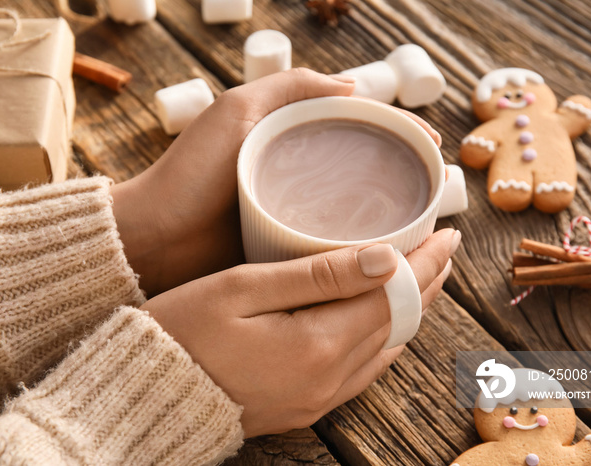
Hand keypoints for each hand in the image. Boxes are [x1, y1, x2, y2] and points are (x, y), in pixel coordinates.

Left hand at [112, 68, 441, 295]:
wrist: (154, 241)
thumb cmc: (189, 174)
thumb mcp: (236, 112)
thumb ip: (288, 87)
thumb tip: (355, 86)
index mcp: (289, 139)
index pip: (357, 130)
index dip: (398, 136)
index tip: (432, 148)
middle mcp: (297, 175)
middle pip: (362, 171)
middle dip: (403, 177)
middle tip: (436, 192)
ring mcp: (294, 215)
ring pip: (354, 211)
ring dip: (390, 216)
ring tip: (425, 226)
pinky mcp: (288, 251)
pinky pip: (333, 246)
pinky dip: (362, 248)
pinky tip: (386, 256)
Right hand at [142, 228, 458, 437]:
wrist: (143, 396)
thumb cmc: (181, 332)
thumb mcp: (241, 289)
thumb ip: (316, 274)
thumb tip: (385, 257)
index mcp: (317, 345)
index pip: (393, 295)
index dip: (425, 261)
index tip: (446, 231)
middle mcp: (329, 379)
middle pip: (399, 323)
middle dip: (427, 282)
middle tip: (444, 246)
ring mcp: (319, 398)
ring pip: (387, 347)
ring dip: (409, 309)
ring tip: (423, 275)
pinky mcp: (306, 406)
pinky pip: (364, 369)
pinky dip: (384, 336)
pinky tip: (382, 319)